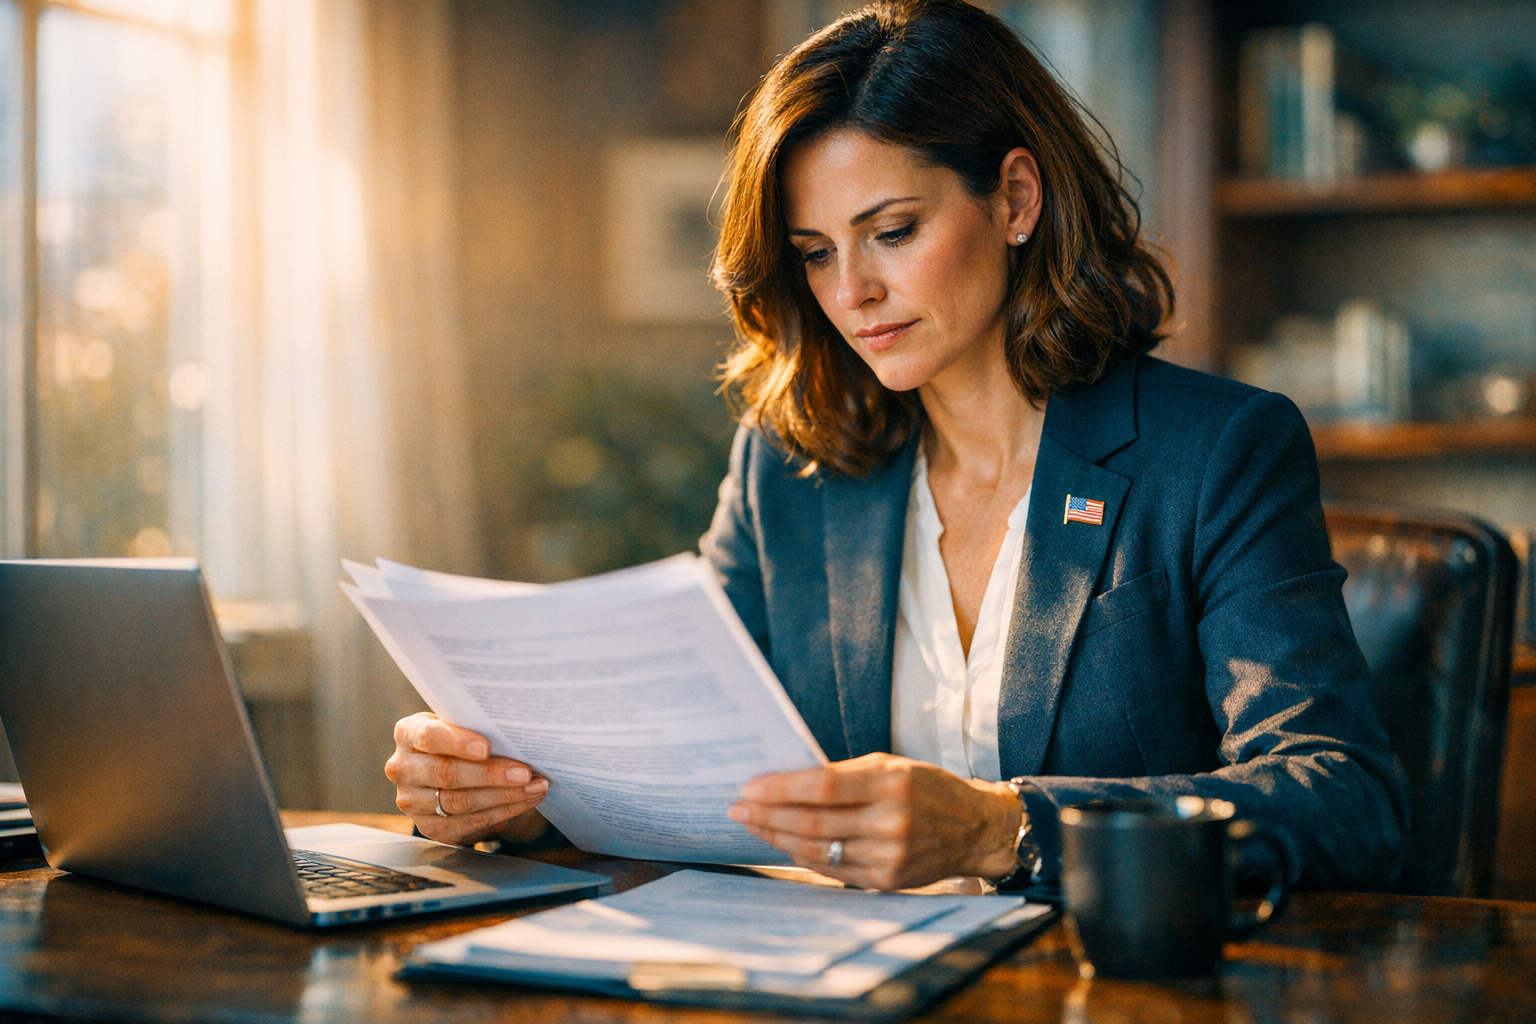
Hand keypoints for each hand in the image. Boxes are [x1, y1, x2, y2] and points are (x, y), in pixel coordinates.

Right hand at [385, 712, 549, 845]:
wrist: (446, 771)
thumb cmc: (459, 740)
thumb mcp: (459, 726)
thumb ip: (476, 727)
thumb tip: (517, 734)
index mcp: (408, 733)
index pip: (429, 737)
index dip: (458, 743)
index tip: (487, 748)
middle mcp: (403, 768)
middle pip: (447, 773)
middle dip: (491, 774)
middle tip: (525, 773)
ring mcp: (413, 801)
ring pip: (461, 802)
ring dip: (505, 796)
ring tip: (535, 787)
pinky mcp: (431, 827)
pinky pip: (470, 822)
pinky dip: (503, 812)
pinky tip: (526, 801)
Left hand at [729, 753, 1021, 889]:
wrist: (975, 829)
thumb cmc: (928, 788)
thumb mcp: (892, 765)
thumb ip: (845, 774)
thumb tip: (789, 781)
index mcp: (892, 783)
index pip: (823, 787)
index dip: (781, 789)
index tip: (750, 786)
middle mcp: (891, 822)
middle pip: (813, 822)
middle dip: (768, 815)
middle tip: (738, 808)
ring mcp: (889, 856)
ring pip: (818, 850)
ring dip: (778, 838)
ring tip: (753, 825)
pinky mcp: (887, 881)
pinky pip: (833, 870)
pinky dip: (803, 857)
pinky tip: (784, 844)